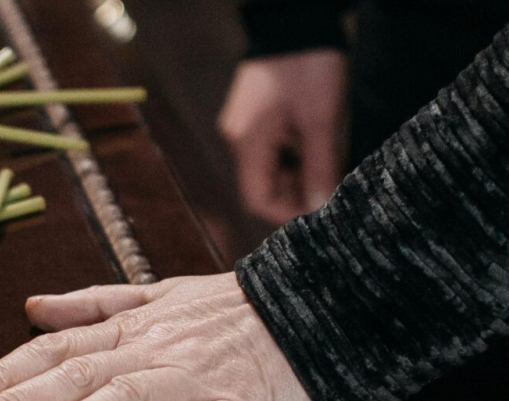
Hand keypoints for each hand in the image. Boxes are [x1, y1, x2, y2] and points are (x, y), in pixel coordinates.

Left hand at [0, 273, 314, 400]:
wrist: (311, 305)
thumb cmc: (225, 309)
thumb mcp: (154, 295)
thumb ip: (91, 305)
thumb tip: (31, 308)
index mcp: (126, 330)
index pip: (52, 350)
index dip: (1, 373)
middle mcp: (149, 351)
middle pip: (74, 375)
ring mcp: (192, 379)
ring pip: (126, 400)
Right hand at [218, 50, 345, 223]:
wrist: (296, 19)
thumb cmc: (307, 68)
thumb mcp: (320, 122)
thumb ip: (319, 168)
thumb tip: (320, 207)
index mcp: (247, 143)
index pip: (257, 198)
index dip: (288, 211)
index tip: (320, 208)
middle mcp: (239, 138)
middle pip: (264, 183)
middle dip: (297, 190)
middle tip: (331, 182)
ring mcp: (246, 124)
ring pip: (271, 165)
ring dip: (300, 171)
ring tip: (330, 159)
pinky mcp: (257, 113)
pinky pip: (273, 146)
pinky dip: (296, 152)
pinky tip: (319, 141)